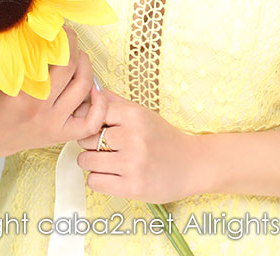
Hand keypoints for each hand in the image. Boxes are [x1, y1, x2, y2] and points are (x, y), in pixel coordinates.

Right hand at [0, 24, 108, 157]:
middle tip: (68, 36)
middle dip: (73, 45)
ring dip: (85, 65)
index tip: (58, 25)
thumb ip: (17, 56)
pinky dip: (99, 104)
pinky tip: (94, 89)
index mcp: (22, 93)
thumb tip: (39, 27)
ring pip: (84, 87)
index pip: (52, 55)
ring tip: (78, 56)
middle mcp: (40, 109)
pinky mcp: (61, 135)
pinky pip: (91, 122)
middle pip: (70, 67)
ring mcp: (53, 124)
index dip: (59, 35)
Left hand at [74, 89, 208, 204]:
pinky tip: (112, 175)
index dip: (89, 122)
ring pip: (86, 161)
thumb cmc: (163, 138)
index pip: (92, 114)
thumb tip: (89, 92)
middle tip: (103, 147)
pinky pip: (94, 181)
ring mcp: (132, 164)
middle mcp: (133, 138)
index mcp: (135, 116)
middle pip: (85, 138)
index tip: (96, 128)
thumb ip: (115, 103)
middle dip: (89, 144)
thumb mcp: (143, 114)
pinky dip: (99, 179)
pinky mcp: (132, 187)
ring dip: (92, 163)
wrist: (193, 165)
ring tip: (107, 162)